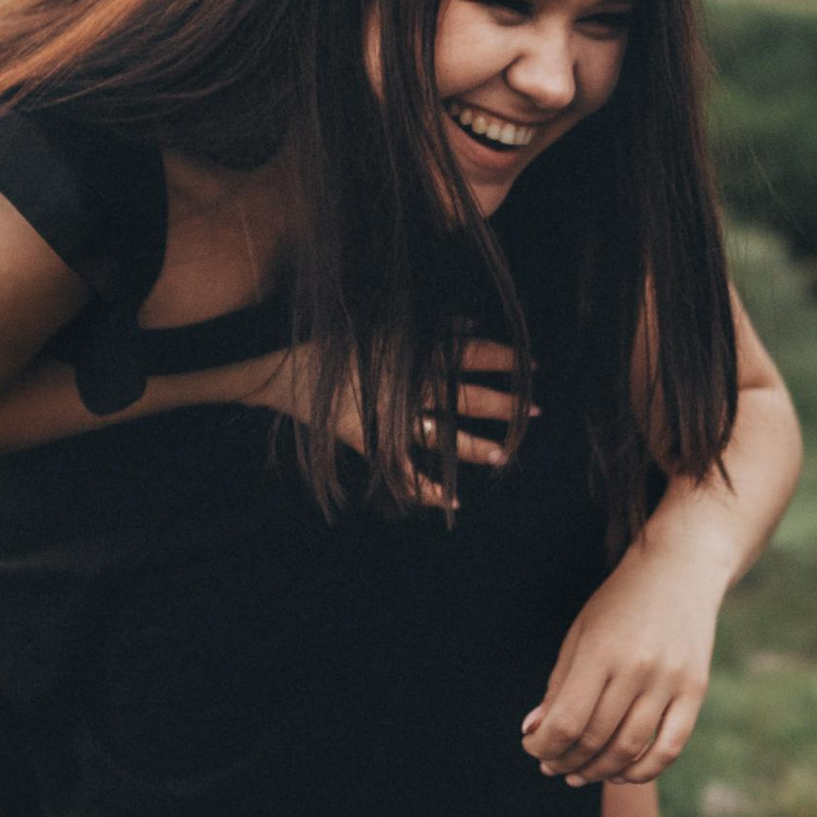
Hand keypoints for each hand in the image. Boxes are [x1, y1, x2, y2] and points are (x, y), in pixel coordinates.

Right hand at [242, 332, 528, 509]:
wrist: (279, 360)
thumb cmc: (332, 331)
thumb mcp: (383, 316)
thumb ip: (428, 321)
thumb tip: (469, 323)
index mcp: (412, 351)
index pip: (471, 354)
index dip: (503, 358)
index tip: (531, 364)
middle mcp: (407, 387)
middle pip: (466, 397)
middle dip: (504, 404)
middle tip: (537, 410)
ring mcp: (388, 417)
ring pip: (442, 436)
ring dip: (475, 447)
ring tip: (504, 456)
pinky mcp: (368, 439)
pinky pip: (399, 470)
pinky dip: (423, 488)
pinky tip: (450, 500)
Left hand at [521, 535, 722, 784]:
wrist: (682, 568)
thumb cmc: (621, 601)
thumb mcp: (580, 632)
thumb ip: (558, 685)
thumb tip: (534, 732)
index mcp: (601, 650)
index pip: (565, 721)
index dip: (543, 745)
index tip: (532, 747)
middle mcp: (637, 668)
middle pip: (595, 739)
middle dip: (565, 760)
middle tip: (551, 765)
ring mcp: (670, 681)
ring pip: (628, 749)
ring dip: (597, 771)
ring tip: (579, 773)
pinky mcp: (695, 690)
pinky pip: (669, 748)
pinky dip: (642, 770)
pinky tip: (619, 773)